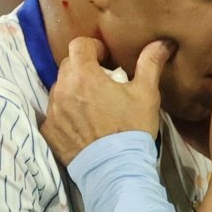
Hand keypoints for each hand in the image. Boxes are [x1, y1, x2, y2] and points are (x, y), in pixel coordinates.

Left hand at [40, 37, 170, 165]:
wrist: (116, 169)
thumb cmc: (132, 127)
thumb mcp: (146, 93)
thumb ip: (150, 63)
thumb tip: (163, 42)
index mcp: (84, 75)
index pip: (79, 45)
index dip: (94, 48)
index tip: (107, 59)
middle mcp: (62, 89)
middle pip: (68, 66)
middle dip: (84, 68)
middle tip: (103, 83)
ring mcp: (53, 112)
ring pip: (60, 89)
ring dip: (74, 91)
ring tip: (94, 106)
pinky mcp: (49, 132)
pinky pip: (55, 113)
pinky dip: (66, 114)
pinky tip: (83, 125)